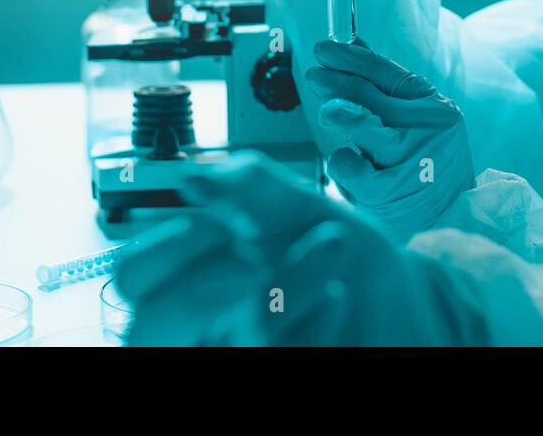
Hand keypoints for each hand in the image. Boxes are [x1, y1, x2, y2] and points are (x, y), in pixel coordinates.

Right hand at [115, 152, 473, 345]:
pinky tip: (339, 300)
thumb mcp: (303, 208)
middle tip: (258, 258)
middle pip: (153, 325)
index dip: (167, 245)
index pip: (135, 274)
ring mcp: (239, 350)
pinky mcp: (282, 369)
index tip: (216, 216)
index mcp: (196, 272)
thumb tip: (192, 173)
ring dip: (283, 291)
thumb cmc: (342, 253)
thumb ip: (251, 187)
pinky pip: (280, 358)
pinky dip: (313, 325)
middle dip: (207, 285)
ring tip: (332, 253)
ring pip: (229, 340)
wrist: (407, 300)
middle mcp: (207, 323)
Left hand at [306, 41, 473, 239]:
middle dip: (334, 82)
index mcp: (435, 108)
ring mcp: (409, 161)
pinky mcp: (388, 191)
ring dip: (337, 115)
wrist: (450, 220)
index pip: (387, 72)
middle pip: (369, 95)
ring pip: (359, 126)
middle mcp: (426, 131)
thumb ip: (388, 88)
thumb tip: (352, 46)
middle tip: (316, 77)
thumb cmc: (430, 166)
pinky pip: (349, 166)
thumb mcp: (422, 122)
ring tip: (331, 114)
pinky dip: (342, 162)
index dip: (351, 57)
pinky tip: (349, 162)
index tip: (326, 50)